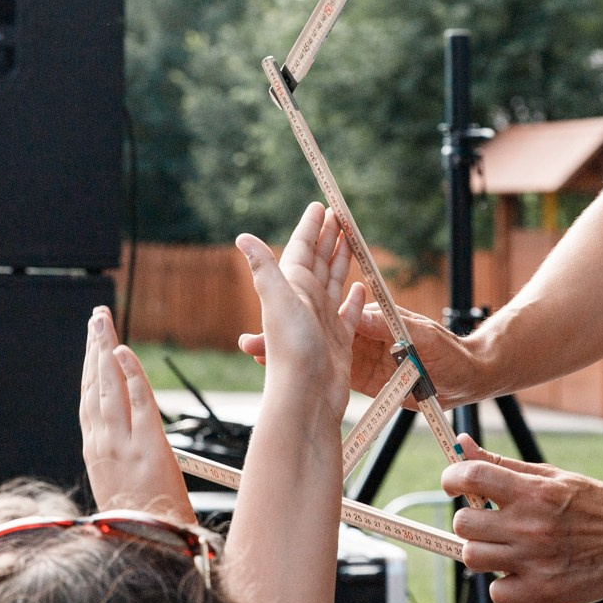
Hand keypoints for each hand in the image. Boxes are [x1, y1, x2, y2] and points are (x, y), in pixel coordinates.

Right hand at [78, 307, 188, 519]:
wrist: (149, 553)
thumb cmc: (143, 526)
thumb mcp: (121, 491)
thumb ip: (121, 462)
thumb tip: (131, 440)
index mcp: (95, 454)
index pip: (89, 401)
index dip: (89, 369)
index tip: (93, 346)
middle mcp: (102, 445)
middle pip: (94, 386)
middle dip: (94, 349)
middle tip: (96, 319)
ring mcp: (121, 446)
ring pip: (108, 388)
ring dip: (105, 350)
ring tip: (103, 322)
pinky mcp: (147, 448)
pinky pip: (138, 402)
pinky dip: (129, 374)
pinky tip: (124, 352)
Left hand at [237, 203, 362, 425]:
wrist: (306, 397)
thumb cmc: (291, 350)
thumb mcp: (278, 301)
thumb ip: (265, 268)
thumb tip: (242, 237)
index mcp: (293, 288)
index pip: (302, 248)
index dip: (311, 226)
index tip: (320, 206)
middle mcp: (306, 302)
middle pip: (319, 261)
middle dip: (328, 237)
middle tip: (339, 214)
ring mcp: (323, 321)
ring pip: (334, 281)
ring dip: (341, 260)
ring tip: (350, 241)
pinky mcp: (340, 340)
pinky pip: (349, 313)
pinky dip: (354, 299)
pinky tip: (360, 288)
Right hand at [240, 268, 485, 406]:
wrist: (466, 380)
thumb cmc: (448, 351)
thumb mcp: (419, 335)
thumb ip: (390, 327)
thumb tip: (360, 311)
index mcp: (371, 317)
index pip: (332, 306)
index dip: (306, 305)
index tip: (281, 309)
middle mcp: (359, 334)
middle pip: (315, 329)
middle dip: (283, 333)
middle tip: (250, 341)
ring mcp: (358, 357)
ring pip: (315, 354)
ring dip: (288, 355)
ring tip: (257, 357)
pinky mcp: (362, 379)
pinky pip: (331, 374)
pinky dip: (308, 375)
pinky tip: (287, 378)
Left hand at [441, 438, 602, 602]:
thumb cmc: (590, 502)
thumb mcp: (549, 475)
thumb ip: (501, 464)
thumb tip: (461, 446)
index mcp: (532, 491)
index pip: (472, 477)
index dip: (452, 479)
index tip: (453, 484)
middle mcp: (530, 526)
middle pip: (463, 523)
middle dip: (470, 520)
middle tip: (488, 521)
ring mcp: (535, 561)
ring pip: (473, 557)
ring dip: (483, 551)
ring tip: (504, 546)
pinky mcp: (543, 592)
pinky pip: (497, 592)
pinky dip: (503, 584)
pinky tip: (519, 572)